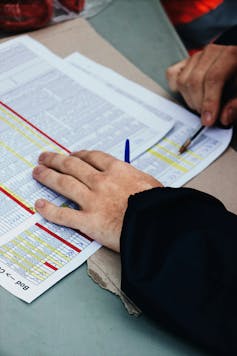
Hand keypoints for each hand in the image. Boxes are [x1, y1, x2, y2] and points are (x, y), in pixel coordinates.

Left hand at [32, 151, 161, 251]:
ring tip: (37, 172)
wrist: (157, 225)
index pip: (91, 157)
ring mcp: (92, 201)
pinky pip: (64, 214)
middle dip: (56, 160)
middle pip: (73, 166)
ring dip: (48, 176)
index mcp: (117, 170)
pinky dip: (49, 210)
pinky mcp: (88, 221)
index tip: (72, 155)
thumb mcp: (150, 183)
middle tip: (44, 157)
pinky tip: (39, 205)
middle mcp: (101, 182)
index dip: (78, 154)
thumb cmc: (158, 205)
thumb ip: (135, 179)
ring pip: (64, 184)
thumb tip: (131, 180)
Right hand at [166, 44, 236, 126]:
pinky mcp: (186, 61)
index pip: (213, 78)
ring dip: (189, 99)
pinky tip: (188, 95)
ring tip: (200, 106)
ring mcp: (196, 56)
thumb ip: (236, 105)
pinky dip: (177, 88)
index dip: (209, 102)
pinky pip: (173, 75)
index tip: (208, 120)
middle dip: (198, 104)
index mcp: (230, 55)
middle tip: (206, 116)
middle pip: (194, 81)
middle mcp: (211, 52)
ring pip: (182, 81)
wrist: (235, 67)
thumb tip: (224, 117)